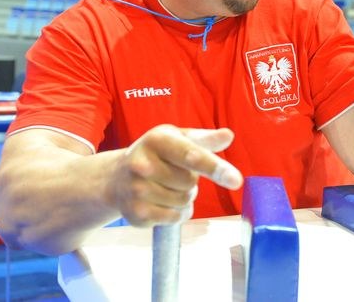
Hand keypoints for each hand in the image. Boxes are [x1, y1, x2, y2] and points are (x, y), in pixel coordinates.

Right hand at [108, 125, 242, 226]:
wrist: (116, 178)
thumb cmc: (156, 154)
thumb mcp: (179, 139)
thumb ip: (205, 140)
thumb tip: (229, 135)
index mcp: (156, 140)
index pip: (192, 156)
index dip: (215, 168)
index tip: (236, 180)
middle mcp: (142, 164)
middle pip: (191, 183)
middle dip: (190, 181)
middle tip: (173, 174)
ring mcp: (137, 191)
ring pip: (185, 201)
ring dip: (184, 197)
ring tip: (166, 187)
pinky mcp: (137, 214)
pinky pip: (176, 218)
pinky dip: (178, 213)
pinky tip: (164, 202)